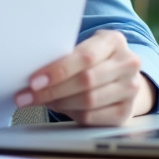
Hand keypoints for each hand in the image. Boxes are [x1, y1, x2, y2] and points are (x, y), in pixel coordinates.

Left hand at [14, 30, 154, 125]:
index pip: (85, 57)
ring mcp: (131, 89)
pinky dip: (71, 113)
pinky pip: (93, 117)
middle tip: (28, 96)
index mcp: (114, 41)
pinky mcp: (126, 112)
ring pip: (88, 101)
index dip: (58, 70)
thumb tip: (33, 69)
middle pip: (86, 81)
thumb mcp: (86, 46)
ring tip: (41, 100)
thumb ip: (66, 53)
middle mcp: (128, 64)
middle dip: (52, 90)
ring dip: (59, 103)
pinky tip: (59, 107)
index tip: (34, 80)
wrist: (121, 74)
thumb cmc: (94, 58)